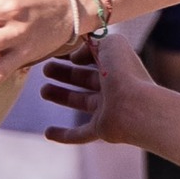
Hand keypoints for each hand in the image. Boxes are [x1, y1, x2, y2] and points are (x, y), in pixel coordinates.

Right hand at [40, 35, 154, 146]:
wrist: (136, 107)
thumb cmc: (125, 73)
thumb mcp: (110, 44)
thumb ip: (93, 43)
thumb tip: (76, 57)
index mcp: (117, 67)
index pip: (95, 59)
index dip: (77, 56)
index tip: (59, 54)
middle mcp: (113, 88)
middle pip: (85, 80)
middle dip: (65, 74)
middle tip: (46, 69)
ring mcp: (108, 110)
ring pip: (81, 102)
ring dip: (62, 97)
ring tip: (43, 91)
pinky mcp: (102, 130)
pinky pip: (80, 134)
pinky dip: (64, 135)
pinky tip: (48, 133)